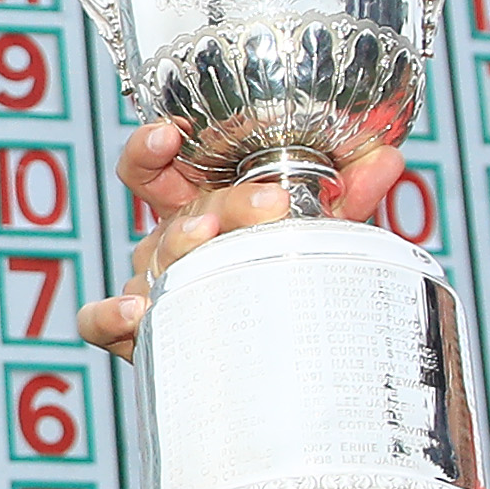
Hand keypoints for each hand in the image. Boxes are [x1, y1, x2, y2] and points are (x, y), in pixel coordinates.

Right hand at [71, 122, 407, 358]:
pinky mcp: (141, 335)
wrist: (290, 355)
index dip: (151, 147)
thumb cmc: (290, 273)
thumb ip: (350, 192)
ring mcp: (154, 286)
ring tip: (207, 244)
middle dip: (219, 205)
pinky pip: (100, 322)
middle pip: (173, 212)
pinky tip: (138, 313)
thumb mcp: (323, 227)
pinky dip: (111, 315)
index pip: (154, 167)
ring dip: (176, 250)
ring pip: (146, 261)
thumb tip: (389, 158)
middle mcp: (170, 241)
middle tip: (268, 207)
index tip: (171, 133)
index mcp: (198, 206)